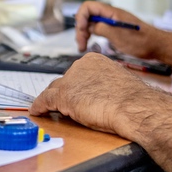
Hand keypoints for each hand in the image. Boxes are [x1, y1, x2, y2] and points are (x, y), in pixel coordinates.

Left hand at [29, 53, 152, 135]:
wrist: (134, 107)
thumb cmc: (133, 100)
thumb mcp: (117, 85)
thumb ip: (104, 85)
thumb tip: (101, 95)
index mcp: (94, 60)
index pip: (76, 73)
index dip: (75, 85)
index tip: (75, 93)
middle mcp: (79, 66)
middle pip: (64, 80)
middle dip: (63, 92)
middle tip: (63, 105)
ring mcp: (71, 80)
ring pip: (54, 90)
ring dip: (50, 100)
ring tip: (46, 108)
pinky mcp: (64, 95)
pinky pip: (45, 100)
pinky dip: (40, 106)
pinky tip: (37, 111)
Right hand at [74, 0, 158, 58]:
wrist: (157, 46)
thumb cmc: (142, 41)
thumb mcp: (119, 36)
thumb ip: (102, 28)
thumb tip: (90, 26)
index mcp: (112, 12)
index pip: (88, 6)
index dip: (81, 17)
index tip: (82, 32)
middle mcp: (111, 15)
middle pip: (88, 15)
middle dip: (81, 28)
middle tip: (81, 44)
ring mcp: (112, 22)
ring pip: (91, 23)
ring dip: (85, 33)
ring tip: (83, 46)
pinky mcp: (114, 29)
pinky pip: (98, 28)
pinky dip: (92, 35)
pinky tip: (91, 44)